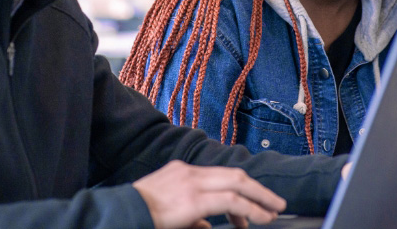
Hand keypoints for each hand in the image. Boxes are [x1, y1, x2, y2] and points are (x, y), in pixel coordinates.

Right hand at [133, 160, 285, 228]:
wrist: (121, 214)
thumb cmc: (140, 214)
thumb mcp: (169, 212)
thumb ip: (192, 217)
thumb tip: (207, 225)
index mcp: (183, 172)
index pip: (220, 176)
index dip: (241, 190)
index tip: (252, 207)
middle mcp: (190, 172)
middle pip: (234, 175)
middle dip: (258, 190)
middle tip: (275, 204)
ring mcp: (192, 183)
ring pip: (237, 184)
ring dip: (259, 199)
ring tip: (272, 213)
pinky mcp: (194, 199)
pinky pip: (231, 201)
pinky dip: (249, 209)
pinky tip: (258, 218)